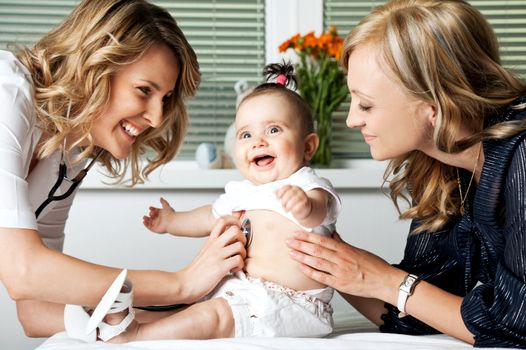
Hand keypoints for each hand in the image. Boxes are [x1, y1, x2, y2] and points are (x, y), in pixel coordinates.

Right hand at [143, 197, 173, 233]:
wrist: (172, 222)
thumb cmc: (170, 214)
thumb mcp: (166, 206)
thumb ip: (163, 202)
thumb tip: (161, 198)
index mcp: (162, 214)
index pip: (155, 211)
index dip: (152, 209)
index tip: (150, 208)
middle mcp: (160, 219)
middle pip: (152, 216)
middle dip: (150, 214)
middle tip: (151, 213)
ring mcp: (157, 224)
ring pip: (150, 222)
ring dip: (146, 219)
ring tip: (144, 217)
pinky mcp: (156, 229)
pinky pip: (149, 227)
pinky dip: (146, 225)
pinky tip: (144, 221)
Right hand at [180, 215, 246, 300]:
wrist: (185, 284)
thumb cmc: (196, 271)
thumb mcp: (205, 251)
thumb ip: (215, 245)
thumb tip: (229, 242)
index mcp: (210, 241)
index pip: (222, 221)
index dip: (234, 222)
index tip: (238, 231)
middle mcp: (214, 245)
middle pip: (235, 229)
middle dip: (243, 238)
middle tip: (240, 248)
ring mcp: (217, 255)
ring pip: (240, 245)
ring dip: (243, 254)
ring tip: (236, 261)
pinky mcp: (220, 267)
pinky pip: (239, 260)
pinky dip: (240, 266)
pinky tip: (233, 270)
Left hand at [275, 185, 311, 219]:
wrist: (304, 210)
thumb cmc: (293, 203)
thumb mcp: (287, 197)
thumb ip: (281, 194)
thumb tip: (273, 192)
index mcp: (294, 188)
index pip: (286, 187)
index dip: (280, 192)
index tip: (277, 198)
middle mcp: (299, 191)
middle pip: (289, 193)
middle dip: (284, 200)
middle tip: (282, 206)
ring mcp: (303, 197)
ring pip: (294, 200)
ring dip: (288, 206)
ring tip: (286, 209)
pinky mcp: (305, 204)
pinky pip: (299, 206)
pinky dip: (294, 209)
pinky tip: (292, 211)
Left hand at [286, 231, 400, 301]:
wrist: (385, 281)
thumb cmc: (375, 267)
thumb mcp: (358, 251)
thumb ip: (343, 244)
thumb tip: (333, 236)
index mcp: (345, 250)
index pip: (322, 241)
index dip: (308, 237)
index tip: (297, 234)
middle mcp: (341, 260)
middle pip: (317, 250)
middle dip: (301, 245)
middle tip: (289, 241)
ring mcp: (340, 272)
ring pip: (317, 262)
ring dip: (302, 257)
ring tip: (291, 253)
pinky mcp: (341, 284)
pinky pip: (322, 277)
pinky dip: (311, 272)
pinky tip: (302, 268)